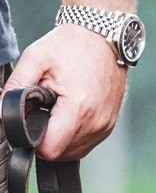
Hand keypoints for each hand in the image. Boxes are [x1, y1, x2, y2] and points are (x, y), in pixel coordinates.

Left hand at [3, 24, 127, 159]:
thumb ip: (16, 86)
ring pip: (74, 152)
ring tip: (57, 112)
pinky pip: (85, 145)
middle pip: (61, 154)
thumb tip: (0, 111)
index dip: (33, 141)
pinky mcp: (108, 127)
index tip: (28, 124)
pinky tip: (68, 115)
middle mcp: (94, 123)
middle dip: (47, 138)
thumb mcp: (35, 58)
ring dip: (60, 139)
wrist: (103, 38)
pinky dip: (73, 136)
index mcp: (77, 108)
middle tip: (43, 112)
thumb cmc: (71, 46)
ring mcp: (104, 127)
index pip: (50, 149)